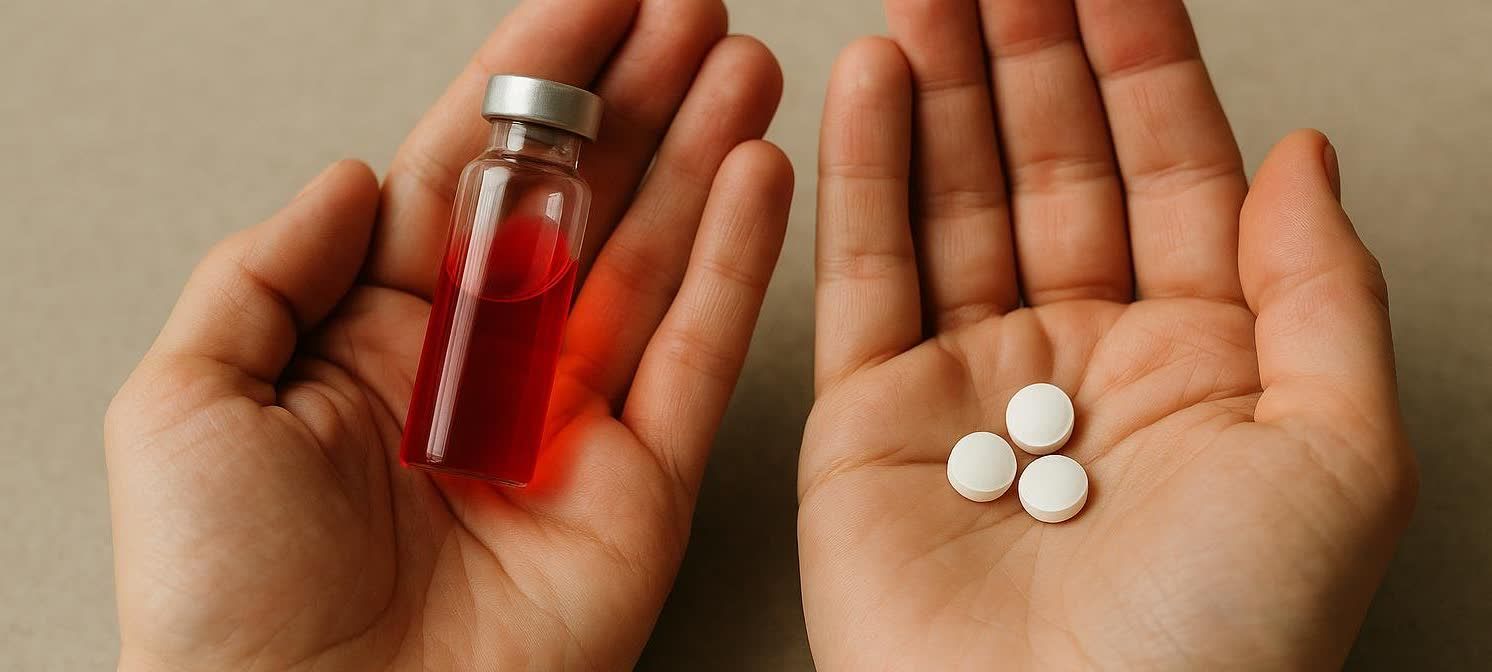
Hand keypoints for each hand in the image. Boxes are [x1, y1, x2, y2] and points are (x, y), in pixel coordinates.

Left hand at [104, 1, 791, 668]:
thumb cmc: (227, 601)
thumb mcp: (188, 398)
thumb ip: (271, 266)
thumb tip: (358, 172)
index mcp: (378, 332)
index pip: (470, 169)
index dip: (532, 77)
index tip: (594, 1)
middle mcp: (484, 366)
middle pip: (578, 198)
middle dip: (639, 97)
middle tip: (692, 13)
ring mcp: (570, 420)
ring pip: (653, 255)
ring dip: (704, 153)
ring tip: (745, 62)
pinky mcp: (641, 482)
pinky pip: (699, 352)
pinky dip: (738, 261)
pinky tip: (759, 174)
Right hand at [799, 1, 1414, 668]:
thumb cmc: (1218, 646)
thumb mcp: (1339, 457)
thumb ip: (1323, 289)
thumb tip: (1302, 155)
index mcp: (1207, 366)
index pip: (1171, 173)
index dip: (1142, 67)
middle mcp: (1085, 366)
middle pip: (1051, 170)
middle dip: (1027, 59)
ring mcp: (972, 387)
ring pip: (953, 203)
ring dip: (942, 94)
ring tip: (928, 0)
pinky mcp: (872, 419)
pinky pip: (864, 272)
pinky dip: (864, 173)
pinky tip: (872, 87)